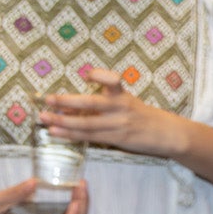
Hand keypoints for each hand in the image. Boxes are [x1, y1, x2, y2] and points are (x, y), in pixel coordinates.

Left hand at [40, 72, 186, 158]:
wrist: (168, 134)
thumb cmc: (144, 116)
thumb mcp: (129, 102)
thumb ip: (104, 102)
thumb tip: (69, 106)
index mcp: (124, 95)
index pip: (113, 81)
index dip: (101, 76)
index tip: (87, 74)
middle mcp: (121, 108)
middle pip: (92, 103)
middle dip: (67, 101)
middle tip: (48, 99)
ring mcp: (119, 125)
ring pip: (87, 124)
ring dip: (63, 121)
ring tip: (44, 118)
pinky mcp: (118, 139)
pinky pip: (90, 137)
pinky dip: (71, 134)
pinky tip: (56, 132)